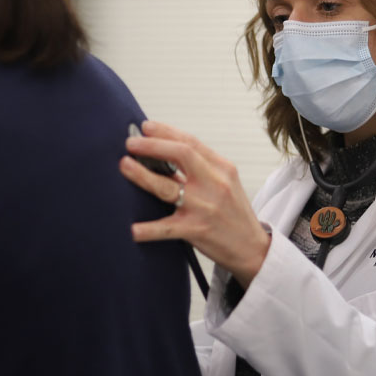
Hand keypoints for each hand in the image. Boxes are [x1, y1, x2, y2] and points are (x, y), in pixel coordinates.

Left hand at [119, 120, 270, 286]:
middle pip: (181, 154)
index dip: (165, 132)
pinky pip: (167, 228)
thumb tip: (164, 151)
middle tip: (130, 143)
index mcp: (222, 168)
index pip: (191, 142)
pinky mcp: (197, 230)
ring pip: (167, 187)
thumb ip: (201, 168)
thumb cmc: (234, 213)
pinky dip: (148, 229)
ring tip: (124, 165)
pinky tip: (132, 229)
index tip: (145, 127)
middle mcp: (215, 184)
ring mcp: (205, 207)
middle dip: (152, 145)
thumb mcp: (226, 183)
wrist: (252, 248)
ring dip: (142, 175)